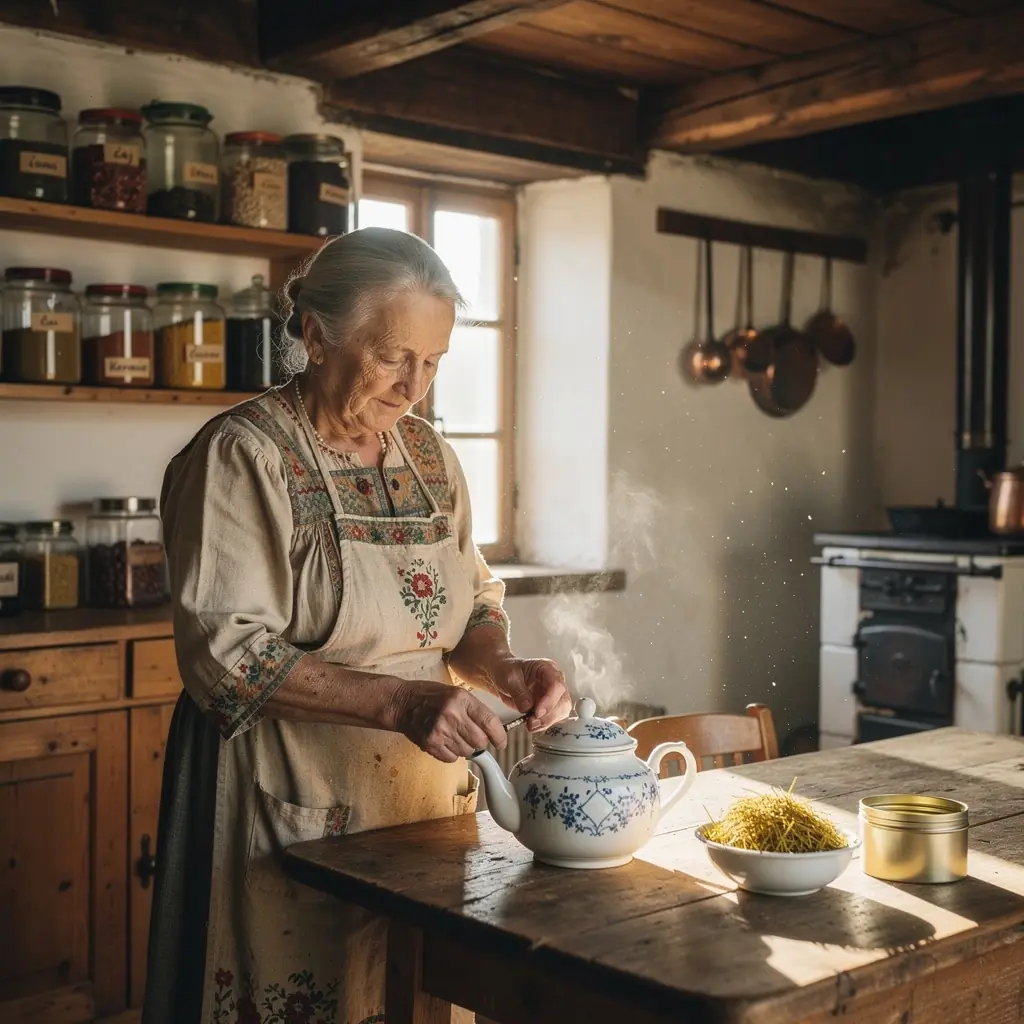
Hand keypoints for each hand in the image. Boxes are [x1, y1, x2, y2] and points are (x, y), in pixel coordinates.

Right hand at [391, 680, 506, 762]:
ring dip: (464, 748)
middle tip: (471, 736)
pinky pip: (451, 759)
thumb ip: (474, 710)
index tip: (501, 742)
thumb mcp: (456, 693)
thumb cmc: (430, 696)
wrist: (401, 702)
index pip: (489, 722)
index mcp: (461, 699)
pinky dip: (451, 754)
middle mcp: (452, 715)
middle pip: (480, 741)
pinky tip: (443, 741)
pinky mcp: (430, 744)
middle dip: (480, 743)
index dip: (499, 736)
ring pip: (467, 752)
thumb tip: (493, 731)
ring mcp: (440, 731)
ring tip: (452, 735)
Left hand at [488, 658, 571, 732]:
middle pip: (563, 701)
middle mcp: (554, 681)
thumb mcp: (509, 678)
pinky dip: (543, 724)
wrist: (502, 675)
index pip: (557, 685)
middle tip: (532, 722)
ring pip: (561, 712)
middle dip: (549, 715)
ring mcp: (553, 694)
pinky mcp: (549, 706)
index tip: (538, 713)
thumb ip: (519, 693)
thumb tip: (527, 708)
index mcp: (547, 668)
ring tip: (530, 725)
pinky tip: (532, 725)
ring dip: (547, 722)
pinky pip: (553, 718)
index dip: (550, 701)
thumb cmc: (507, 670)